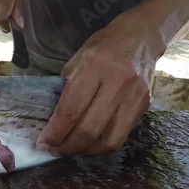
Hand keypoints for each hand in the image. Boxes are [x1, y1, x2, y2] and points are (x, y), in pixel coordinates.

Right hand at [0, 0, 24, 31]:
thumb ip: (19, 9)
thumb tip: (20, 25)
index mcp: (2, 3)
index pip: (4, 25)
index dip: (10, 26)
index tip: (14, 22)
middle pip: (0, 24)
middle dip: (6, 20)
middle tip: (9, 9)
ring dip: (0, 17)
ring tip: (2, 4)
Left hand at [36, 19, 156, 155]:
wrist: (141, 37)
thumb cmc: (103, 47)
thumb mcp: (77, 60)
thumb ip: (66, 89)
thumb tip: (52, 122)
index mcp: (95, 67)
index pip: (71, 110)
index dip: (55, 132)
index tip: (43, 143)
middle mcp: (117, 83)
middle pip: (89, 129)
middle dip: (67, 146)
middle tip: (54, 150)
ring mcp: (134, 97)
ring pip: (108, 140)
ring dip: (86, 151)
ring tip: (72, 150)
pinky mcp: (145, 107)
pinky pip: (121, 136)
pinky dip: (102, 145)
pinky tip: (90, 143)